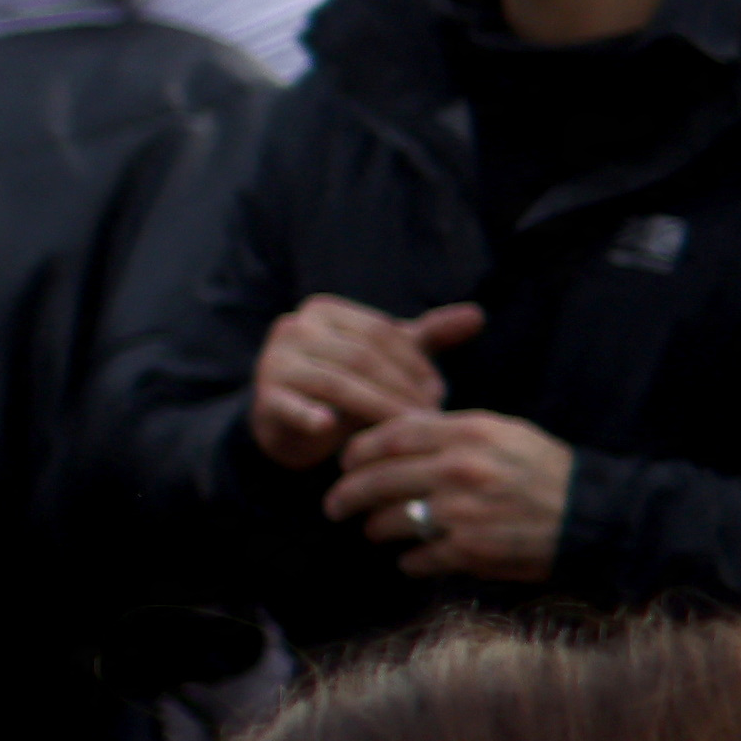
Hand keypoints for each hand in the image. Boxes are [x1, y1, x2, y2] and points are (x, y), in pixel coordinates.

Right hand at [251, 298, 479, 469]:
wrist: (291, 423)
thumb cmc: (348, 384)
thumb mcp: (386, 358)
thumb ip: (426, 337)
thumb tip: (477, 315)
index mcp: (323, 311)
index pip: (380, 333)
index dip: (416, 363)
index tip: (440, 392)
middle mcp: (294, 328)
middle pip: (360, 357)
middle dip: (401, 388)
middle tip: (430, 416)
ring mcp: (274, 362)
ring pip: (336, 383)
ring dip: (377, 407)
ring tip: (406, 429)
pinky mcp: (264, 398)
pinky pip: (291, 405)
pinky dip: (309, 415)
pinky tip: (328, 426)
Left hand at [329, 401, 575, 583]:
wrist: (594, 516)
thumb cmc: (545, 470)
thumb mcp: (503, 433)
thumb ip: (449, 431)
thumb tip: (395, 432)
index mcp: (468, 434)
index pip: (390, 437)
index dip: (357, 451)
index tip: (343, 462)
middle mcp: (459, 470)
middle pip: (376, 480)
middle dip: (345, 495)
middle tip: (333, 505)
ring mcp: (462, 513)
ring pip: (389, 521)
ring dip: (376, 529)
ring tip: (376, 530)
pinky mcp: (470, 552)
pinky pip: (417, 559)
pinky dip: (410, 561)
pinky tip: (412, 558)